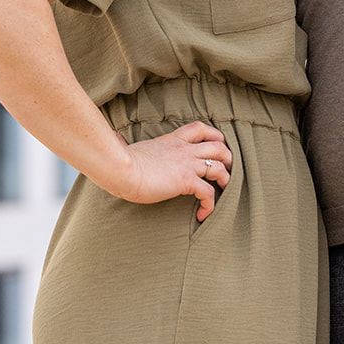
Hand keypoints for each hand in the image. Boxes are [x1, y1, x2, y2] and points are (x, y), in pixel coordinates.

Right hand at [117, 122, 232, 222]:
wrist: (122, 169)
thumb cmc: (121, 161)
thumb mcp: (131, 147)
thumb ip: (129, 142)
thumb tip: (115, 138)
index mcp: (173, 139)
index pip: (201, 128)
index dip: (215, 135)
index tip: (218, 146)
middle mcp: (184, 149)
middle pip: (219, 146)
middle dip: (228, 158)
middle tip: (226, 171)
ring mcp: (187, 164)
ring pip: (220, 167)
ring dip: (226, 180)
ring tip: (221, 191)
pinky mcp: (186, 181)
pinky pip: (208, 193)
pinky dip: (210, 205)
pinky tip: (202, 215)